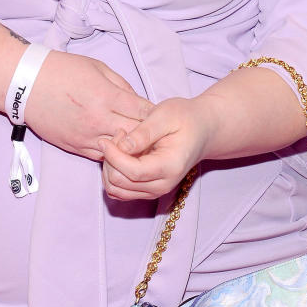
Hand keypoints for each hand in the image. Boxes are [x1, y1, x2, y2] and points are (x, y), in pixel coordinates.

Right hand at [23, 51, 152, 160]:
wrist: (26, 84)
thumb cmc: (62, 70)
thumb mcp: (98, 68)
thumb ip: (122, 86)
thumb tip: (138, 102)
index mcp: (106, 96)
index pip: (143, 112)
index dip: (156, 115)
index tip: (161, 116)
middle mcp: (98, 120)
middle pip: (136, 135)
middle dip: (149, 135)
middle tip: (157, 134)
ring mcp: (86, 136)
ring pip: (121, 151)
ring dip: (132, 149)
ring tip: (141, 146)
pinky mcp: (75, 147)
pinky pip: (102, 157)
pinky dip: (114, 154)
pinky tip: (120, 150)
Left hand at [99, 96, 217, 200]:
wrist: (202, 130)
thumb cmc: (185, 119)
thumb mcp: (165, 115)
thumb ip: (143, 132)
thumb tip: (122, 147)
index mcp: (169, 167)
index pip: (132, 172)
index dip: (112, 157)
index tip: (105, 139)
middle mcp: (163, 185)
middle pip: (120, 183)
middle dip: (110, 160)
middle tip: (118, 135)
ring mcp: (155, 191)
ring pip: (117, 190)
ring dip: (110, 168)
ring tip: (120, 144)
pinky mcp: (147, 190)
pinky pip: (120, 191)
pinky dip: (113, 175)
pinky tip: (121, 155)